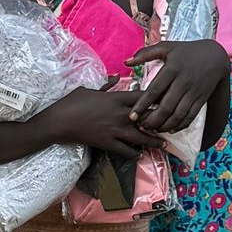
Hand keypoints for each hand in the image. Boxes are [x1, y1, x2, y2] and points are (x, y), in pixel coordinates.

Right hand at [45, 87, 159, 153]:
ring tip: (163, 144)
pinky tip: (140, 155)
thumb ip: (107, 85)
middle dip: (160, 120)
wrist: (60, 121)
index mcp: (117, 98)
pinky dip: (134, 154)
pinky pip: (126, 150)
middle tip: (171, 123)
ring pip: (141, 137)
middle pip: (147, 117)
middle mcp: (120, 114)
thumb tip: (116, 76)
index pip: (143, 96)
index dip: (156, 97)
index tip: (167, 99)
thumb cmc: (73, 102)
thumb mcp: (90, 88)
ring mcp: (115, 130)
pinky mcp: (108, 143)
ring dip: (154, 141)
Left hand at [126, 38, 228, 134]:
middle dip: (152, 120)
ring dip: (165, 125)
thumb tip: (126, 61)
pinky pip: (191, 116)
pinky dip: (180, 125)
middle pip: (165, 107)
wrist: (215, 56)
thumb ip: (145, 54)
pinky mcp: (201, 99)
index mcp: (172, 69)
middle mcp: (183, 82)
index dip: (142, 105)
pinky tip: (170, 128)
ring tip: (153, 129)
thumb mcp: (166, 47)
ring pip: (178, 114)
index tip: (132, 116)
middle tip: (141, 126)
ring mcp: (193, 92)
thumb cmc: (187, 51)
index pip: (154, 91)